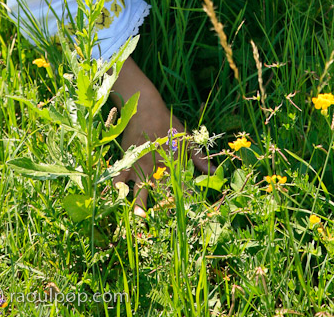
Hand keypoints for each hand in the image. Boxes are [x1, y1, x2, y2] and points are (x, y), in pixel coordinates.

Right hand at [109, 58, 212, 214]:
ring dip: (139, 203)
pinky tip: (117, 199)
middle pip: (160, 191)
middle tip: (163, 223)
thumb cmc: (168, 124)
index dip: (185, 199)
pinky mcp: (127, 161)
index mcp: (173, 163)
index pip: (181, 185)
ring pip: (139, 188)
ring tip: (139, 218)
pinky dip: (118, 187)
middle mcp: (157, 167)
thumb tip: (216, 171)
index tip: (190, 213)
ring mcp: (140, 165)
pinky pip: (120, 177)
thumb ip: (199, 158)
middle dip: (161, 207)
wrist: (145, 108)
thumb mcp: (187, 138)